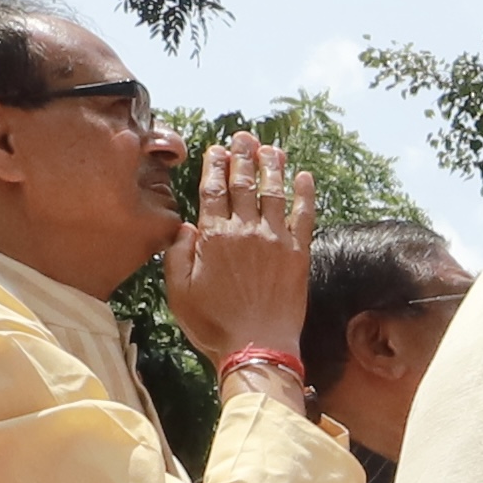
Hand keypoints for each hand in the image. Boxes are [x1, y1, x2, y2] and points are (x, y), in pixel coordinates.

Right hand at [164, 130, 313, 369]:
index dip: (215, 166)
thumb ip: (177, 254)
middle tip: (244, 136)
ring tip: (272, 148)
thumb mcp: (178, 291)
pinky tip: (305, 177)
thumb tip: (183, 225)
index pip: (212, 190)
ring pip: (274, 193)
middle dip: (243, 157)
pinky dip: (305, 194)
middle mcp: (246, 231)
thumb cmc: (213, 324)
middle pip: (243, 184)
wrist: (257, 346)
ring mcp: (275, 240)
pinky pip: (304, 216)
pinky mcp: (299, 254)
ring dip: (273, 167)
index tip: (216, 149)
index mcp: (213, 237)